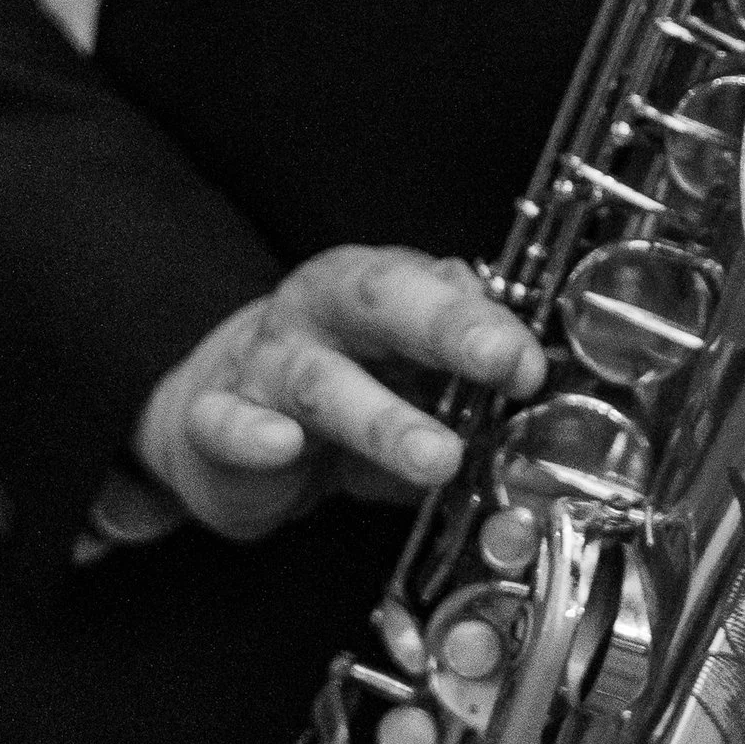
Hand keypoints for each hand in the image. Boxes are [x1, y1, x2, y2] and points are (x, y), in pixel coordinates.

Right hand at [134, 249, 546, 546]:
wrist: (224, 425)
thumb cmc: (337, 386)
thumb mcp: (406, 370)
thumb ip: (463, 360)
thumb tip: (530, 359)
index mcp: (370, 288)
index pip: (431, 286)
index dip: (484, 320)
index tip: (529, 360)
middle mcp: (317, 312)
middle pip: (380, 303)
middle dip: (447, 329)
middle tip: (504, 364)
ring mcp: (263, 363)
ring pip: (322, 382)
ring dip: (383, 420)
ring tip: (437, 457)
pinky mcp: (214, 420)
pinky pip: (228, 423)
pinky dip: (253, 434)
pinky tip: (282, 444)